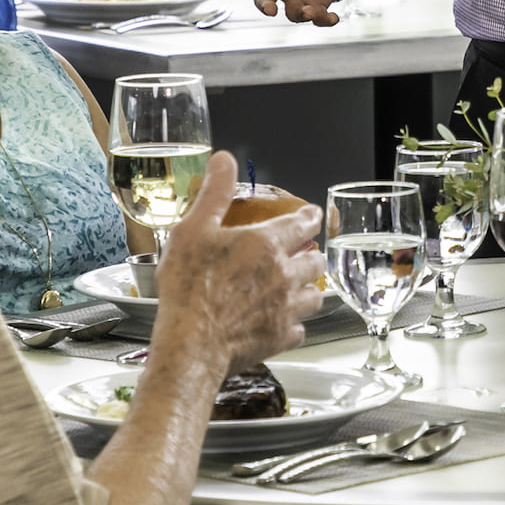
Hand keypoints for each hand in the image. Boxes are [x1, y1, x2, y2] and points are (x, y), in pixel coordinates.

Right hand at [155, 151, 326, 371]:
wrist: (190, 344)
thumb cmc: (188, 288)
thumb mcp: (192, 230)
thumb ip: (215, 193)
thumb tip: (224, 160)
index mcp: (265, 244)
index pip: (303, 223)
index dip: (310, 216)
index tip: (313, 215)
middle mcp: (284, 274)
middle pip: (316, 260)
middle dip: (312, 254)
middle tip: (305, 254)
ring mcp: (286, 308)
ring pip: (315, 295)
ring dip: (309, 289)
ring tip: (299, 288)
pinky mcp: (281, 337)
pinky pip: (300, 329)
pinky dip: (294, 325)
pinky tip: (282, 323)